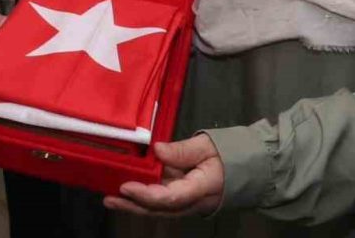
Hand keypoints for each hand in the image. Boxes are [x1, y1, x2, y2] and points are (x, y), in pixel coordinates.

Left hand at [103, 134, 223, 217]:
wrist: (244, 169)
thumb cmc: (226, 154)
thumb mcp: (207, 145)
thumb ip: (183, 150)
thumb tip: (157, 150)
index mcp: (204, 188)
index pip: (174, 197)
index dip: (148, 194)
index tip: (127, 186)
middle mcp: (193, 202)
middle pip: (161, 209)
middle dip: (134, 205)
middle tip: (111, 198)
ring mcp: (187, 203)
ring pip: (158, 209)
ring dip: (134, 205)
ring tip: (110, 199)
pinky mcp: (181, 200)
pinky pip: (160, 203)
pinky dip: (141, 200)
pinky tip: (124, 195)